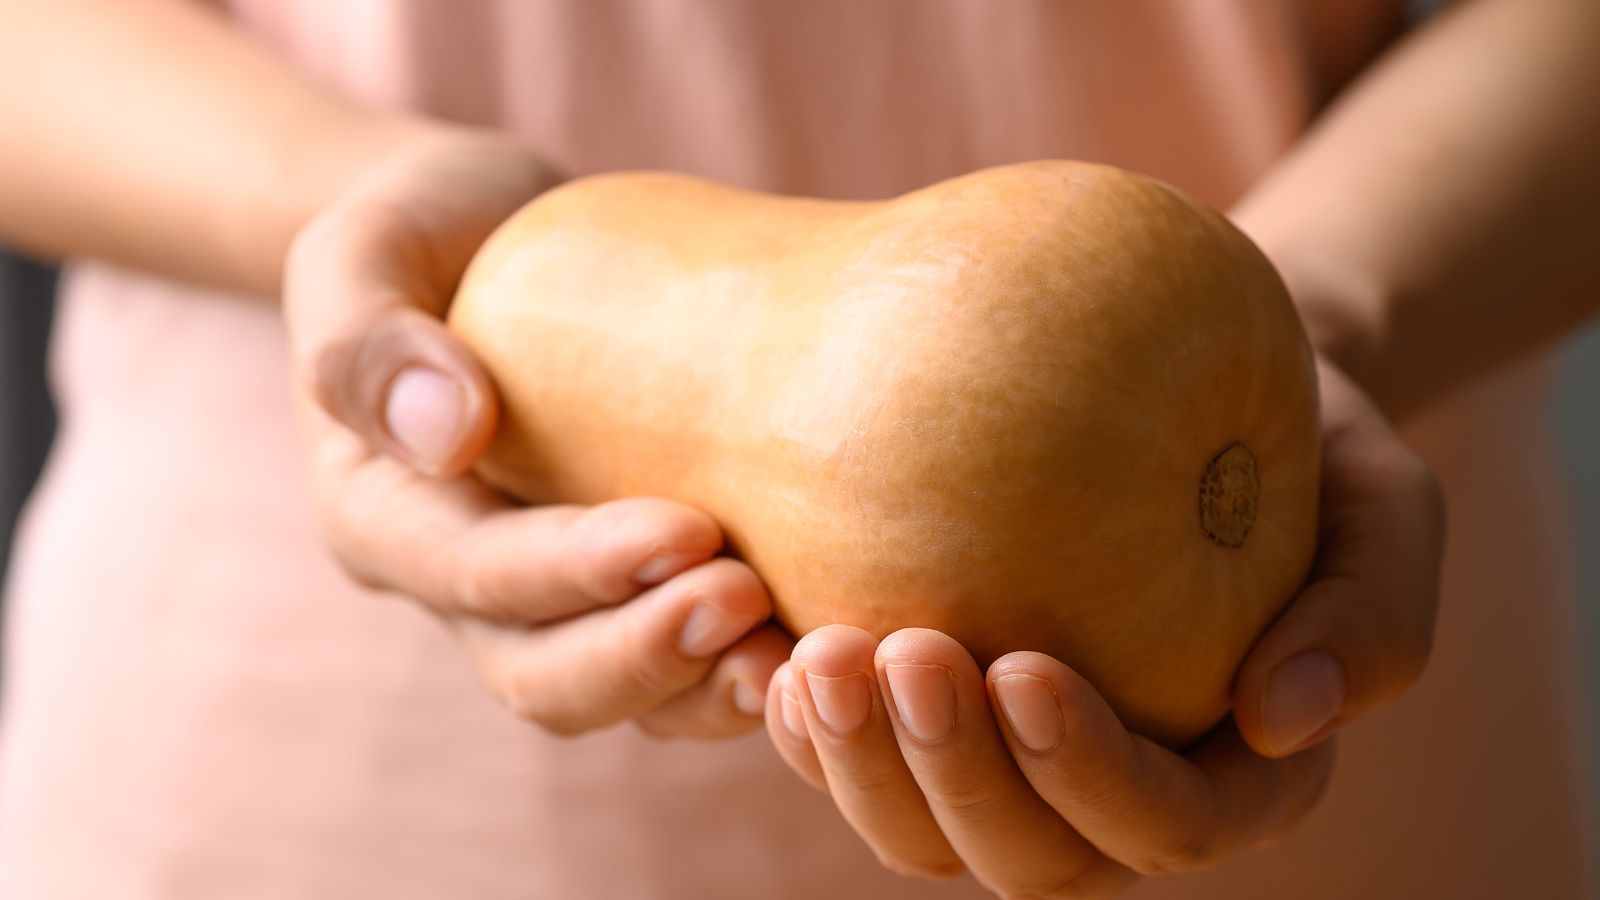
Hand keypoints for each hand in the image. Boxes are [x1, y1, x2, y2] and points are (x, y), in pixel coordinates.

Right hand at [283, 126, 790, 738]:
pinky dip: (742, 665)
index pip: (474, 575)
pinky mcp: (618, 587)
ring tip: (801, 651)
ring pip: (620, 695)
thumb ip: (368, 341)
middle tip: (750, 598)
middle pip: (543, 675)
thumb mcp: (358, 251)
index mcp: (383, 522)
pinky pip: (677, 663)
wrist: (483, 238)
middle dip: (647, 653)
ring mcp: (545, 599)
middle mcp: (460, 588)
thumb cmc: (418, 229)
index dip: (577, 571)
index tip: (689, 530)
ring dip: (705, 685)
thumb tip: (449, 429)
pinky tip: (821, 633)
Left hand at [763, 357, 1444, 895]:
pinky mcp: (933, 717)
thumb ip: (1372, 612)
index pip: (1166, 825)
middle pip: (1029, 857)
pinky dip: (810, 731)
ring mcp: (1012, 765)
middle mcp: (1113, 792)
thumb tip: (1281, 717)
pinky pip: (862, 763)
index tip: (1026, 670)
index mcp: (1231, 775)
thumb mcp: (1385, 504)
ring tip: (815, 659)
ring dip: (862, 768)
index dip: (1091, 775)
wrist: (1193, 389)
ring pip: (925, 833)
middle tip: (904, 657)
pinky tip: (775, 651)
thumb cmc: (1305, 446)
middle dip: (956, 780)